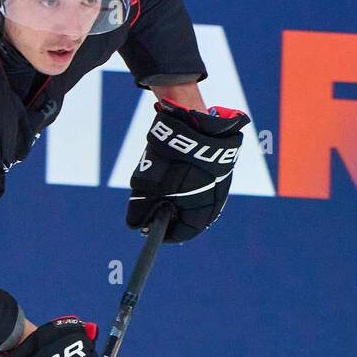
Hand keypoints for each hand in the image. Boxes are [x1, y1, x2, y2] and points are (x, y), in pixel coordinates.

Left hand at [127, 98, 248, 242]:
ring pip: (194, 198)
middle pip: (189, 217)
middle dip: (169, 213)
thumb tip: (135, 225)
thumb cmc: (172, 160)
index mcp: (203, 212)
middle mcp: (216, 201)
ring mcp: (220, 183)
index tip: (148, 227)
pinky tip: (173, 169)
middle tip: (151, 205)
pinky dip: (185, 181)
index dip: (163, 233)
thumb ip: (139, 211)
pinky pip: (200, 182)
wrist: (195, 123)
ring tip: (160, 183)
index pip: (183, 234)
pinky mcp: (218, 167)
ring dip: (176, 195)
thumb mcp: (148, 188)